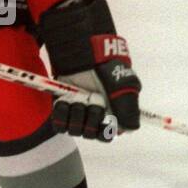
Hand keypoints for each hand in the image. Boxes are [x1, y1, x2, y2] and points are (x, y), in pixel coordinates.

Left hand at [39, 0, 140, 141]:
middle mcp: (93, 114)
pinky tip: (65, 102)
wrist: (86, 51)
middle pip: (88, 134)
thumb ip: (129, 109)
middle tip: (92, 104)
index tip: (103, 123)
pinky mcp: (62, 103)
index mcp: (110, 113)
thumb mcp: (125, 86)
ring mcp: (76, 109)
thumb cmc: (109, 67)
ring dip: (75, 116)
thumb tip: (129, 129)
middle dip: (89, 121)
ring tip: (78, 101)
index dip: (103, 133)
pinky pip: (58, 121)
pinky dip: (60, 114)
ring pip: (73, 129)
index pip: (105, 136)